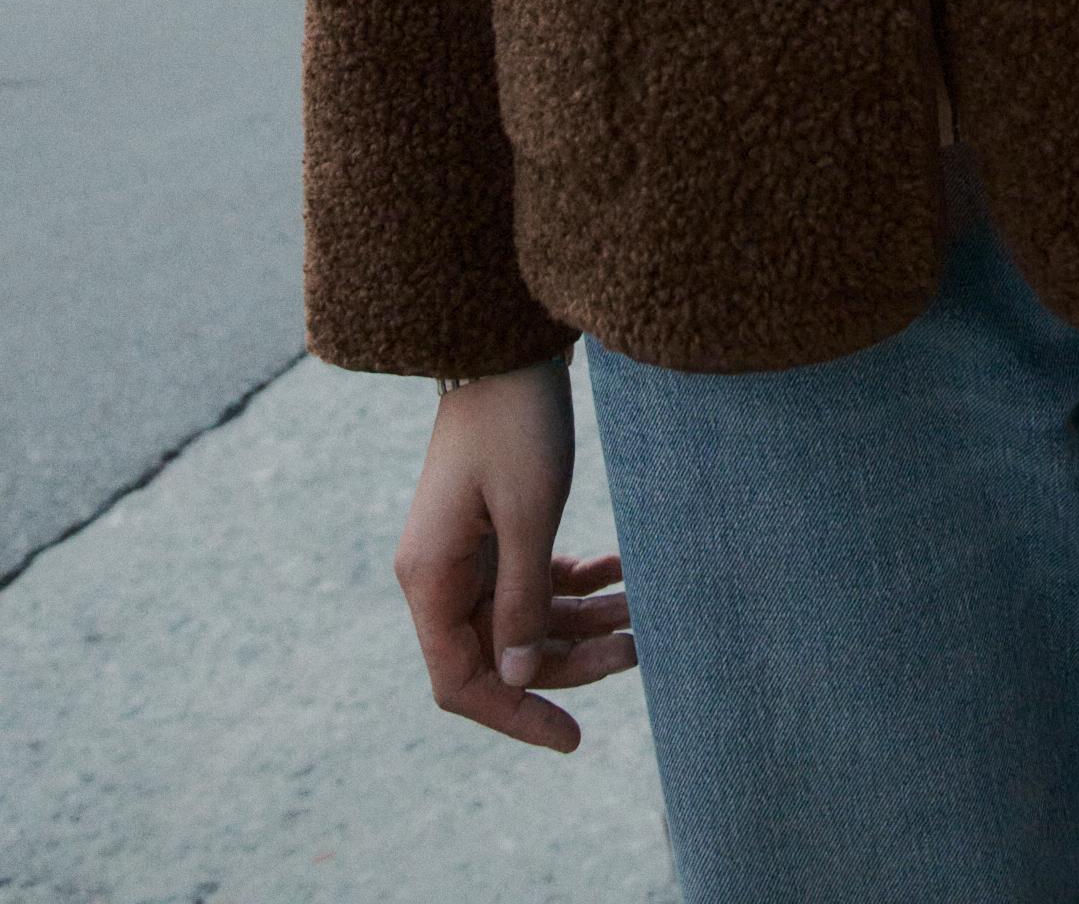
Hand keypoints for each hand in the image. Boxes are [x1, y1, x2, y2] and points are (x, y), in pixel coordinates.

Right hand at [393, 355, 637, 751]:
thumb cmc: (514, 423)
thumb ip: (523, 600)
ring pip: (527, 616)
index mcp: (431, 580)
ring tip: (646, 610)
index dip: (515, 715)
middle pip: (504, 652)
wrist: (505, 343)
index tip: (572, 737)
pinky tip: (625, 569)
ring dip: (585, 619)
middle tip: (639, 648)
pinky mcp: (495, 527)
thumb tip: (517, 678)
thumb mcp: (527, 514)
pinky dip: (579, 580)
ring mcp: (468, 551)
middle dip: (570, 659)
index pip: (462, 682)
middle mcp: (442, 575)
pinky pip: (536, 577)